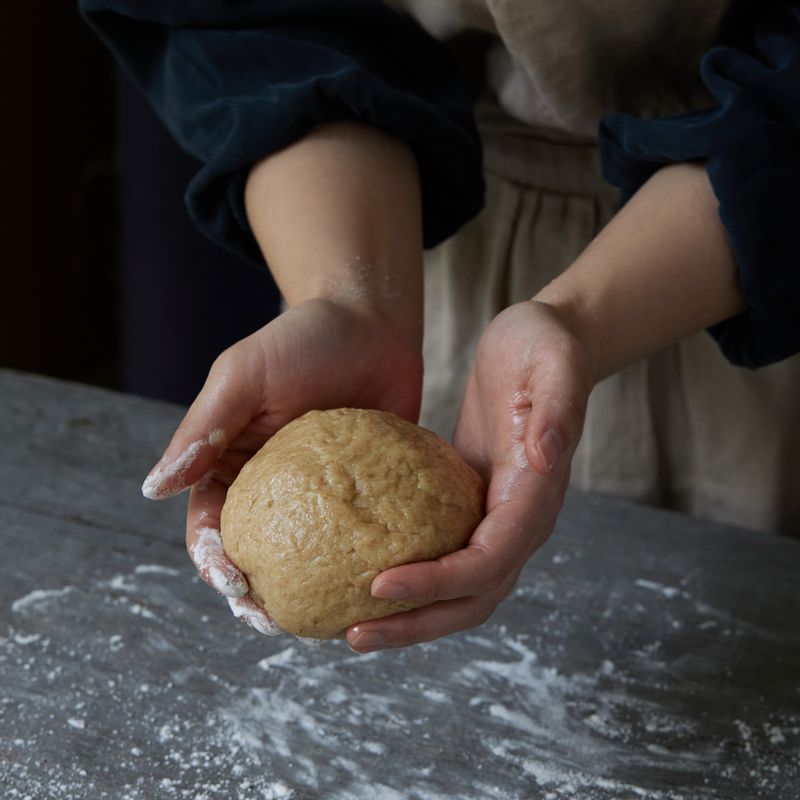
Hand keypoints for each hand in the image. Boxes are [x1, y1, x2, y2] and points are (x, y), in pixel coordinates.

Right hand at [141, 297, 422, 633]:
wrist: (371, 321)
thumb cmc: (302, 339)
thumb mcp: (244, 374)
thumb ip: (203, 428)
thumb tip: (154, 488)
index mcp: (231, 463)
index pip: (209, 525)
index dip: (213, 562)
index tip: (234, 583)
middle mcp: (273, 486)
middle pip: (256, 553)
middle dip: (255, 596)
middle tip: (273, 623)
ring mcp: (321, 495)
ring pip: (306, 557)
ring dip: (305, 595)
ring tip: (319, 626)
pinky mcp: (365, 493)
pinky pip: (359, 538)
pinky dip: (357, 568)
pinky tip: (371, 590)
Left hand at [347, 300, 593, 650]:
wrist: (546, 345)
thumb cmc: (547, 350)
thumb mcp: (555, 367)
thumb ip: (557, 411)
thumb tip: (546, 456)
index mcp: (535, 498)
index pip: (488, 562)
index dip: (438, 583)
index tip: (380, 585)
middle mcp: (519, 521)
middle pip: (472, 598)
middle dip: (417, 623)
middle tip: (355, 635)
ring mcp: (496, 518)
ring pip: (458, 591)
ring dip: (409, 616)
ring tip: (352, 627)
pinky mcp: (472, 507)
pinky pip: (442, 558)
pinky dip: (410, 580)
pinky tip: (364, 575)